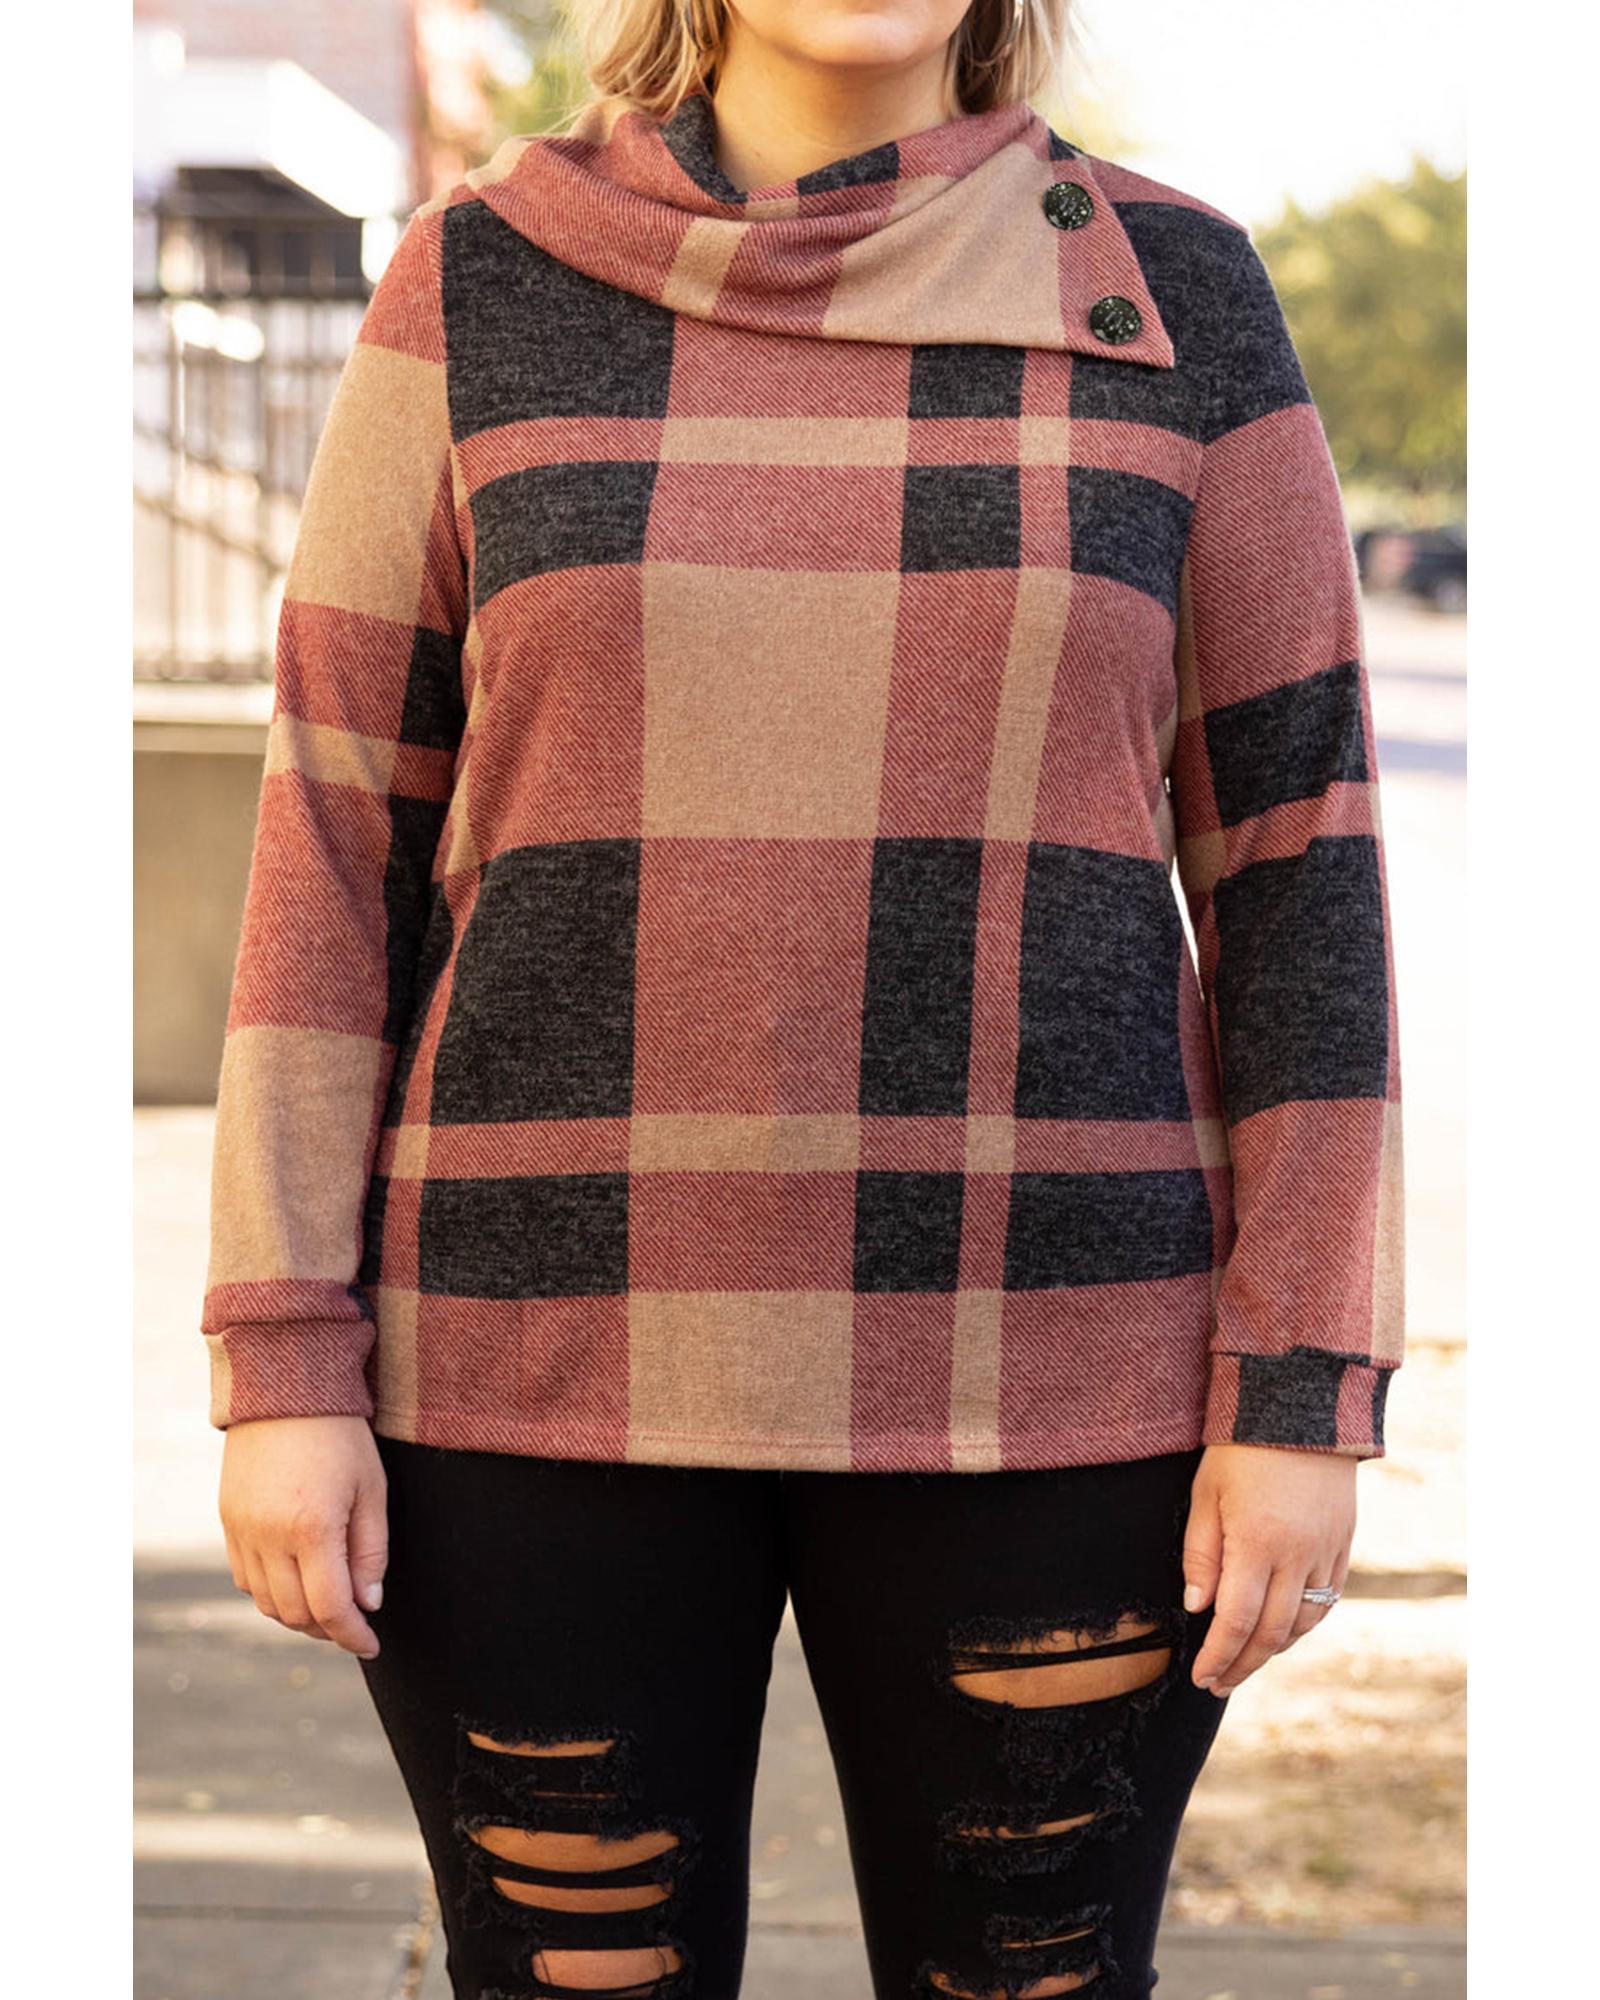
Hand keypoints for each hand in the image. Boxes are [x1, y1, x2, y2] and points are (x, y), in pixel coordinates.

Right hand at [218, 1415, 388, 1659]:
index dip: (353, 1635)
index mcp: (311, 1528)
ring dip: (297, 1615)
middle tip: (353, 1623)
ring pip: (265, 1602)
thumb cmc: (339, 1436)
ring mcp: (242, 1530)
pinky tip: (296, 1581)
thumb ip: (370, 1551)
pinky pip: (245, 1578)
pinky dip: (271, 1592)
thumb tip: (369, 1603)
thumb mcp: (372, 1489)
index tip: (371, 1644)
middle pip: (295, 1613)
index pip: (330, 1607)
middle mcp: (269, 1536)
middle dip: (327, 1628)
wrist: (285, 1390)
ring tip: (327, 1606)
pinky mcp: (228, 1521)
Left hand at [1181, 1442, 1355, 1695]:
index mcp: (1256, 1544)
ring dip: (1274, 1649)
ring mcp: (1326, 1552)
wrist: (1300, 1408)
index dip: (1218, 1655)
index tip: (1201, 1677)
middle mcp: (1297, 1556)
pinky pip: (1327, 1599)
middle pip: (1272, 1632)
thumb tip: (1198, 1608)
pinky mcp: (1343, 1543)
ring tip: (1246, 1661)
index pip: (1236, 1621)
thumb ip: (1201, 1553)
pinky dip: (1304, 1624)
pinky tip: (1284, 1632)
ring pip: (1304, 1622)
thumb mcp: (1206, 1495)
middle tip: (1218, 1683)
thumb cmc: (1240, 1450)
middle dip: (1242, 1664)